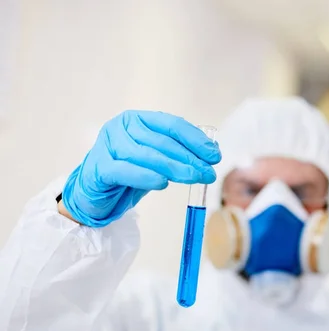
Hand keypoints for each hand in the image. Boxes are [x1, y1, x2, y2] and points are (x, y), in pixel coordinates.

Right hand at [62, 110, 220, 226]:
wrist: (94, 192)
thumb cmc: (128, 171)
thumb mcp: (155, 158)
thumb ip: (177, 152)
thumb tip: (212, 152)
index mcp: (137, 119)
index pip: (171, 125)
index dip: (195, 140)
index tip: (214, 155)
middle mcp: (120, 127)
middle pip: (162, 142)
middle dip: (190, 158)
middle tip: (208, 173)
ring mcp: (107, 145)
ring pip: (146, 155)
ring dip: (174, 168)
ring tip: (193, 178)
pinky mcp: (99, 168)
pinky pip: (126, 171)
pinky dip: (146, 177)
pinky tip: (162, 184)